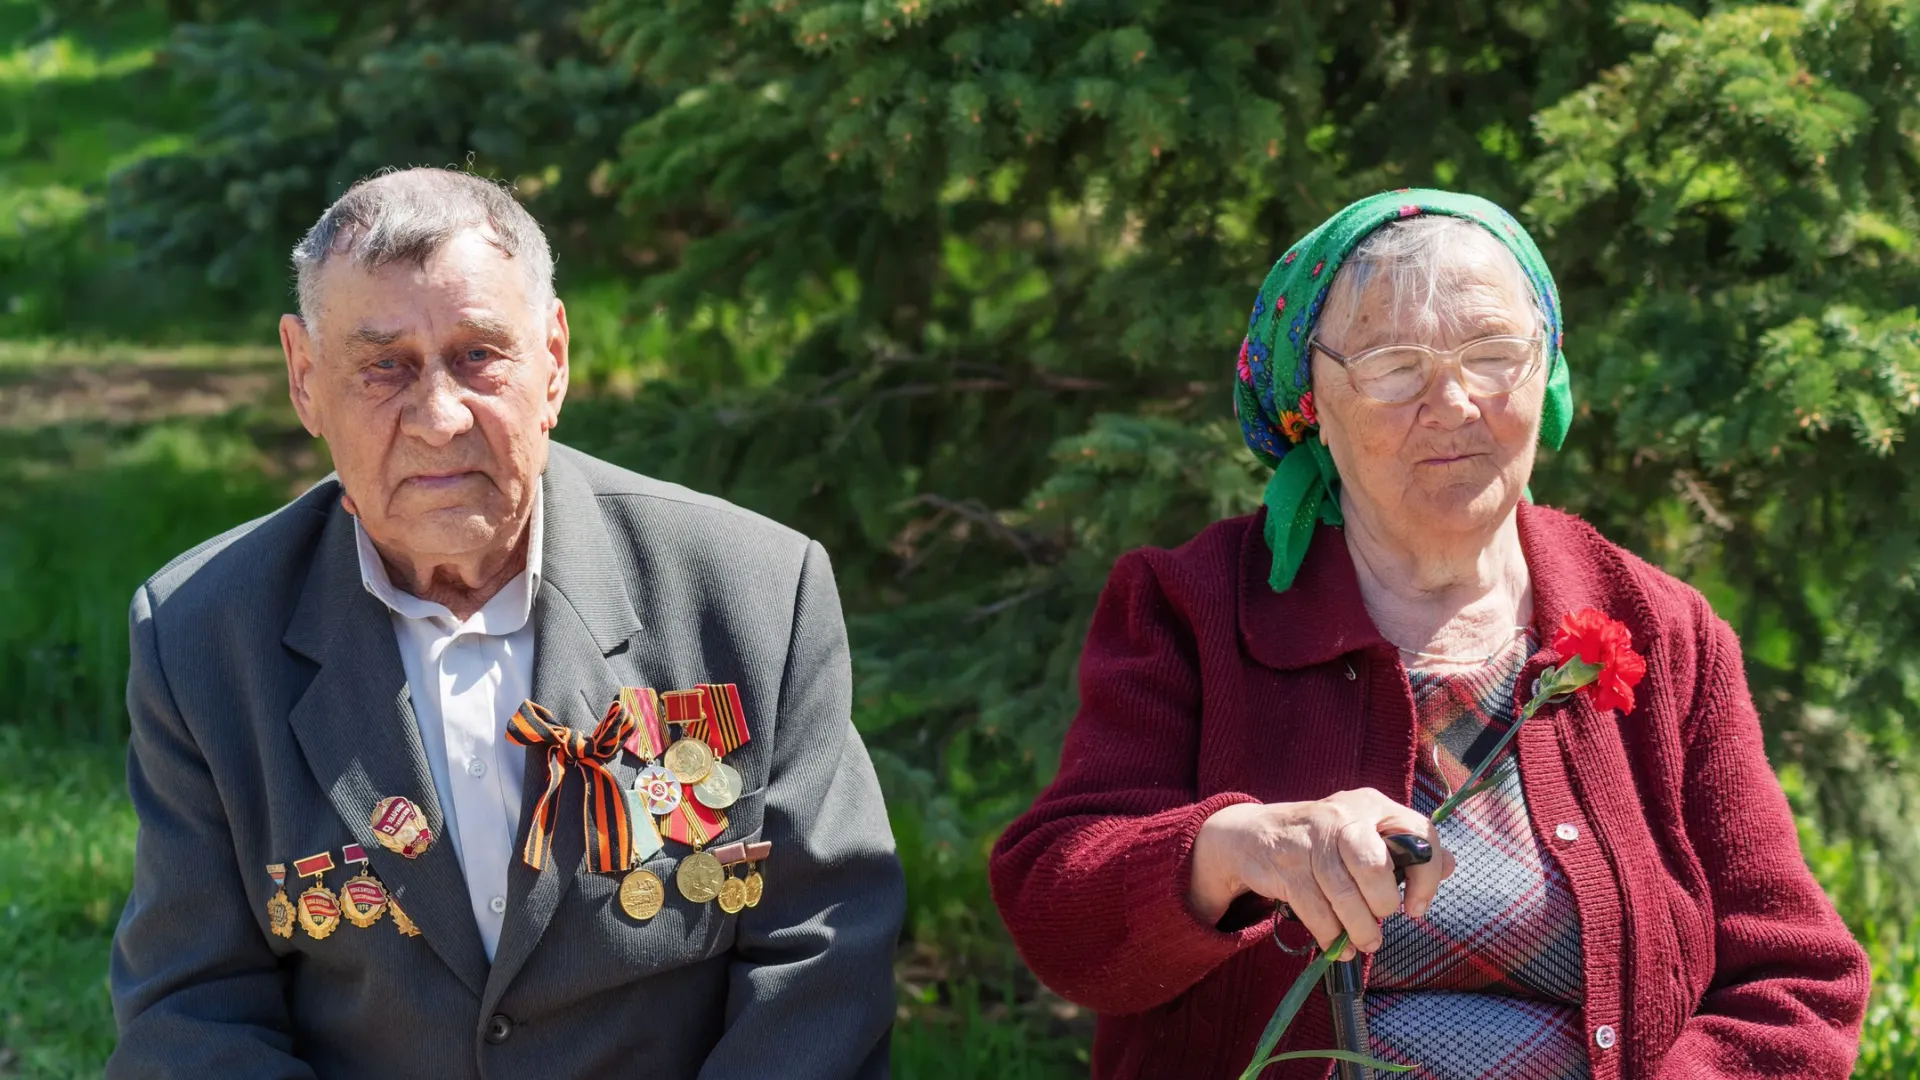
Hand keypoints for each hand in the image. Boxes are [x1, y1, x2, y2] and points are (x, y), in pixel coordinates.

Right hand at [1187, 789, 1453, 958]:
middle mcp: (1342, 816)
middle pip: (1374, 866)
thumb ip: (1407, 848)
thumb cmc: (1323, 839)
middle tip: (1382, 920)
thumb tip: (1451, 865)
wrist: (1255, 833)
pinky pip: (1315, 910)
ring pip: (1343, 894)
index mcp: (1372, 805)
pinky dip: (1330, 935)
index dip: (1426, 877)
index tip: (1417, 907)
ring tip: (1365, 942)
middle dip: (1382, 904)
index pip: (1416, 835)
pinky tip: (1337, 945)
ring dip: (1358, 928)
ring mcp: (1310, 840)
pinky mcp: (1285, 866)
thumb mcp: (1367, 831)